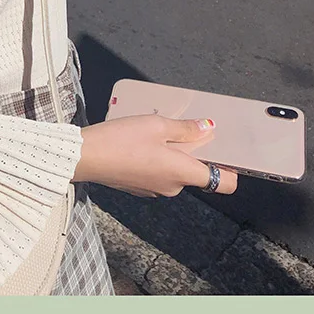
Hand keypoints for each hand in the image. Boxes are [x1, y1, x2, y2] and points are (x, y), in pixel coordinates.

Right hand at [73, 115, 237, 197]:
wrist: (84, 157)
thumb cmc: (121, 140)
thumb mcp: (156, 125)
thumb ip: (185, 128)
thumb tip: (208, 128)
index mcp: (183, 173)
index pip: (224, 183)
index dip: (230, 168)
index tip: (224, 149)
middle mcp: (173, 187)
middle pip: (196, 171)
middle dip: (192, 151)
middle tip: (179, 126)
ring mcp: (154, 189)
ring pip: (175, 171)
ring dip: (171, 153)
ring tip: (153, 131)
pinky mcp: (139, 187)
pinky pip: (157, 172)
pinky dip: (155, 158)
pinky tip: (138, 142)